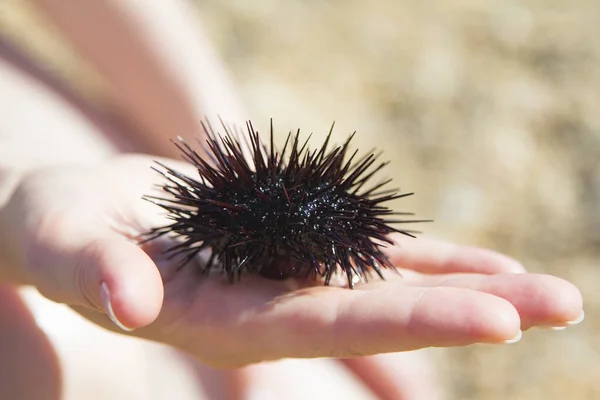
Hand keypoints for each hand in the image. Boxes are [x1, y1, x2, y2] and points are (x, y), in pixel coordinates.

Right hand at [4, 154, 582, 368]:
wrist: (72, 215)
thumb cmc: (53, 228)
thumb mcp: (57, 242)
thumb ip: (92, 272)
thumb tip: (132, 304)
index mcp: (220, 318)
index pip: (326, 327)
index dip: (409, 321)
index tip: (498, 318)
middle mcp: (267, 309)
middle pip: (381, 313)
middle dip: (470, 310)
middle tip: (563, 304)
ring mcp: (286, 280)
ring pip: (390, 286)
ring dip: (467, 286)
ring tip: (544, 291)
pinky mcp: (292, 250)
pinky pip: (372, 256)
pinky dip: (429, 259)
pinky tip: (482, 261)